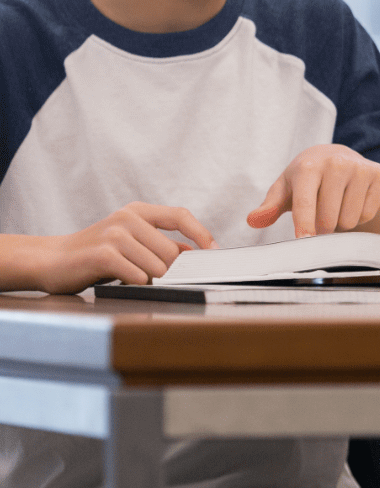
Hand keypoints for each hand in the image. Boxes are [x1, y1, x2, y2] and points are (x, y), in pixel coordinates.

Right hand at [34, 203, 216, 293]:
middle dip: (167, 271)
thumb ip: (159, 243)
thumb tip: (194, 253)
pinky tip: (119, 281)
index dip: (200, 233)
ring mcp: (115, 234)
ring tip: (128, 277)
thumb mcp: (130, 240)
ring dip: (148, 280)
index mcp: (138, 211)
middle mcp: (128, 217)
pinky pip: (137, 276)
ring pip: (157, 267)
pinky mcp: (104, 254)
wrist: (51, 260)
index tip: (213, 250)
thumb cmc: (95, 254)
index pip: (180, 216)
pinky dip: (134, 284)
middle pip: (171, 251)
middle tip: (149, 277)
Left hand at [247, 143, 379, 237]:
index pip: (306, 204)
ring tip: (337, 204)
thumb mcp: (285, 188)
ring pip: (349, 220)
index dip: (304, 227)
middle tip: (320, 213)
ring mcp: (360, 167)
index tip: (305, 242)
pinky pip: (367, 214)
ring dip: (341, 222)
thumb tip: (253, 220)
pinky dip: (359, 215)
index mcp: (309, 165)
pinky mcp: (379, 173)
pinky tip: (353, 199)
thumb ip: (269, 206)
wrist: (337, 156)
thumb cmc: (306, 178)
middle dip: (322, 227)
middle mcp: (336, 162)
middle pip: (328, 219)